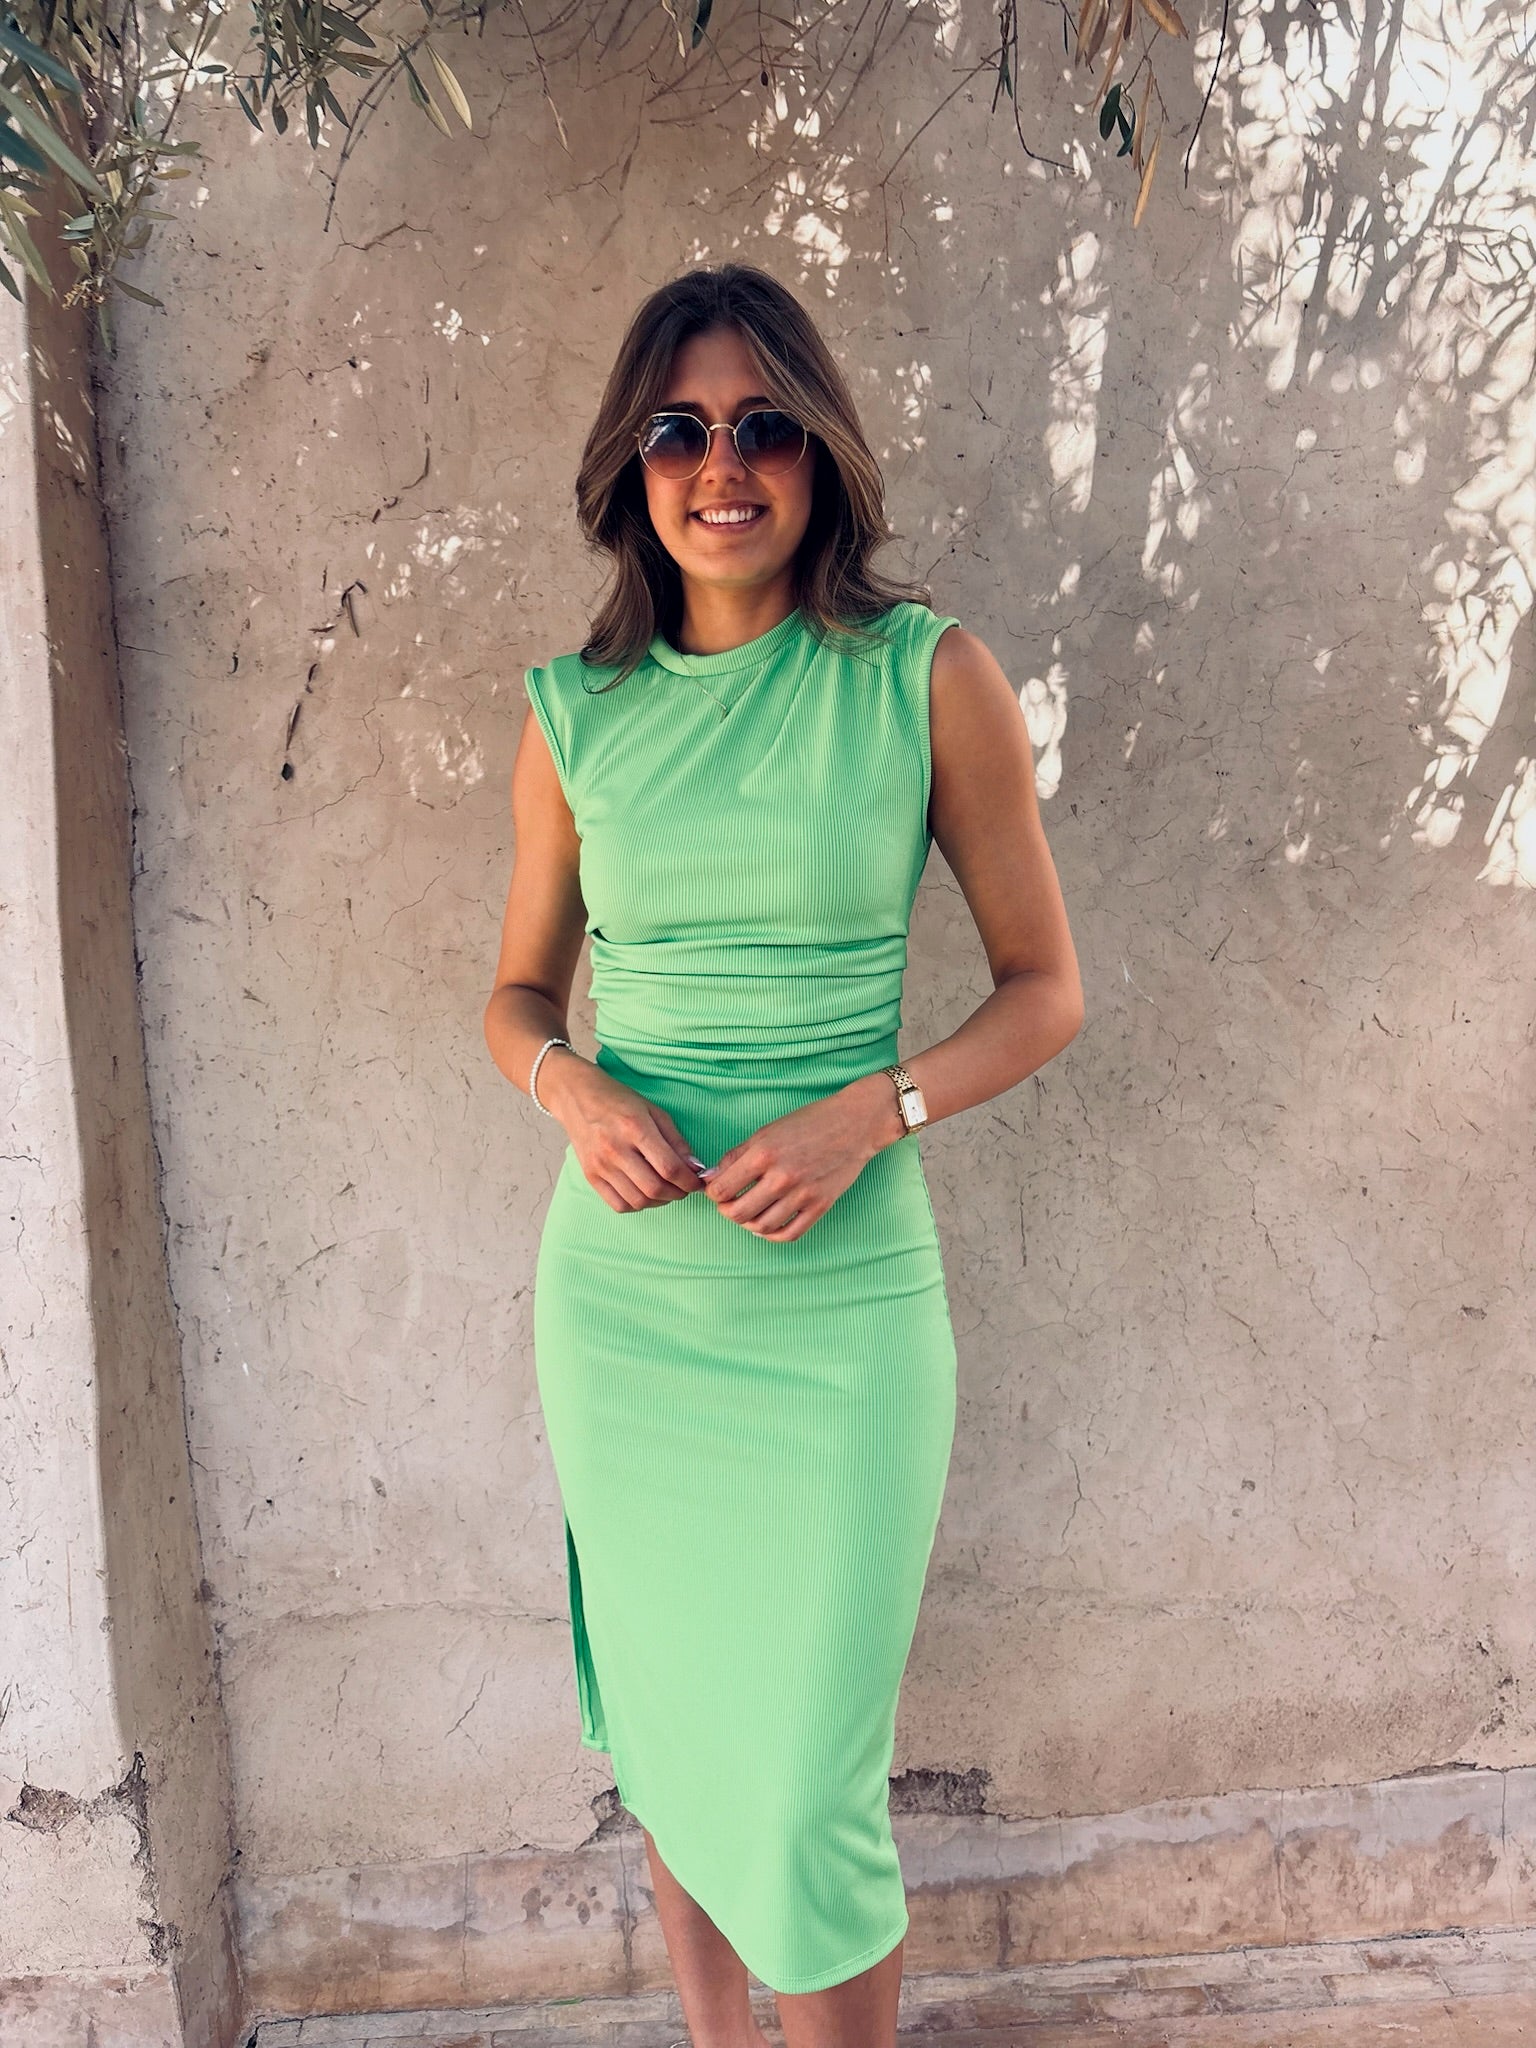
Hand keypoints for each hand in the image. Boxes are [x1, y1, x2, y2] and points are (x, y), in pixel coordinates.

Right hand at [543, 1051, 703, 1213]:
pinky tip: (645, 1194)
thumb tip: (694, 1168)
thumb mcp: (653, 1111)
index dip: (689, 1181)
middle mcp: (615, 1149)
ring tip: (667, 1190)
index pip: (669, 1167)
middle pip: (655, 1188)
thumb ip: (675, 1140)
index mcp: (635, 1128)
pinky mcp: (590, 1176)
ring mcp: (600, 1165)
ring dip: (660, 1201)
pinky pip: (618, 1205)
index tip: (697, 1182)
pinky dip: (638, 1205)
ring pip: (638, 1201)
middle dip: (678, 1193)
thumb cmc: (618, 1100)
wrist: (577, 1097)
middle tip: (685, 1187)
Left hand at [701, 1077, 898, 1241]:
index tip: (716, 1191)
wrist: (855, 1124)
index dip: (713, 1194)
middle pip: (737, 1213)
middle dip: (726, 1211)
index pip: (722, 1189)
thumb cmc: (809, 1122)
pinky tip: (767, 1225)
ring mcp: (802, 1195)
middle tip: (728, 1205)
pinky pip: (789, 1234)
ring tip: (747, 1213)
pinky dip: (772, 1235)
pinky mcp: (820, 1206)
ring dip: (747, 1224)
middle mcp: (782, 1177)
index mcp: (764, 1154)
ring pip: (761, 1227)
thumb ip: (736, 1156)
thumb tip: (711, 1178)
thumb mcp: (766, 1131)